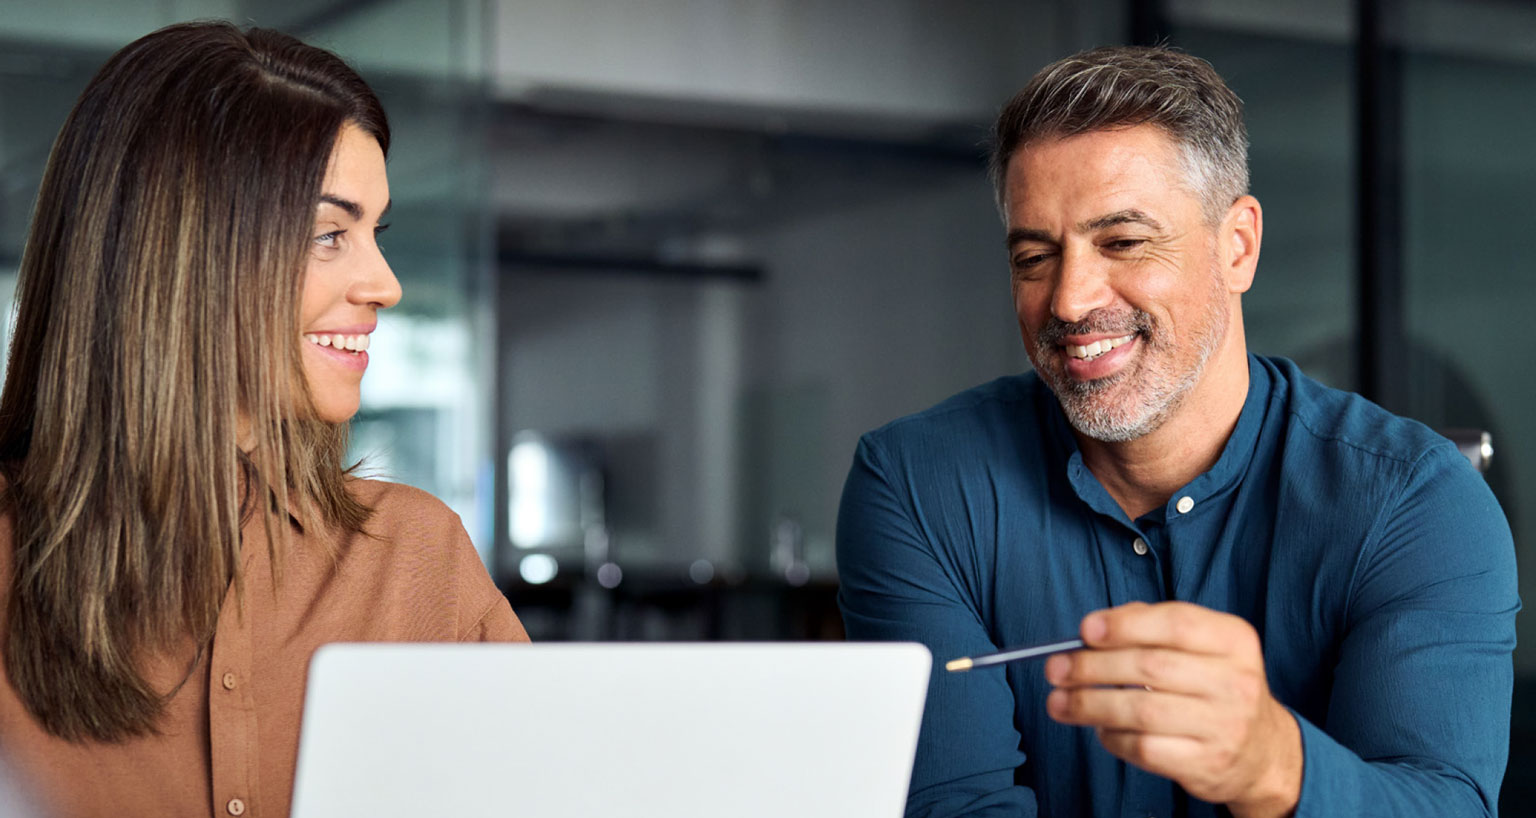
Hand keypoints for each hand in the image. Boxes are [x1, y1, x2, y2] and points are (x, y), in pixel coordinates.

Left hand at [1043, 601, 1300, 817]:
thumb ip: (1152, 625)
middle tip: (1056, 669)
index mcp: (1234, 640)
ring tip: (1059, 702)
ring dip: (1089, 704)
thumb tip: (1093, 629)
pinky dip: (1112, 737)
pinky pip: (1144, 748)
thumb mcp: (1202, 646)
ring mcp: (1224, 726)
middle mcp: (1235, 682)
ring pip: (1141, 711)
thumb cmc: (1214, 686)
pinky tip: (1099, 729)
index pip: (1176, 623)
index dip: (1125, 625)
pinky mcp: (1207, 764)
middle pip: (1150, 668)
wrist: (1262, 750)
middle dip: (1092, 667)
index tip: (1085, 630)